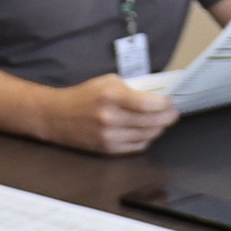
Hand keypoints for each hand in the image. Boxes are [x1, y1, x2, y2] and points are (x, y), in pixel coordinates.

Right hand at [43, 75, 179, 156]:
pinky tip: (146, 132)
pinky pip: (136, 147)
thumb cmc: (82, 97)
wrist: (56, 116)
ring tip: (162, 122)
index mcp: (111, 96)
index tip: (172, 103)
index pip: (148, 104)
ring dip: (158, 129)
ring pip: (146, 136)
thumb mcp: (106, 82)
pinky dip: (145, 140)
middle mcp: (110, 117)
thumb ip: (131, 88)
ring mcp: (109, 135)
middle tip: (173, 114)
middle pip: (151, 122)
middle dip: (167, 118)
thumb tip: (154, 97)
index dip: (165, 105)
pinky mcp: (107, 148)